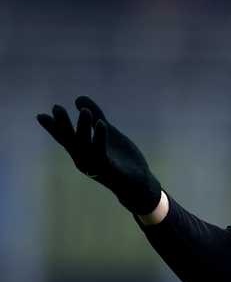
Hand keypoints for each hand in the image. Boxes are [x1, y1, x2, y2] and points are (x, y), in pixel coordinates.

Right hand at [36, 96, 162, 214]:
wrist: (138, 183)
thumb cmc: (121, 158)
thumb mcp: (108, 132)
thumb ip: (96, 115)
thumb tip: (78, 98)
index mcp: (81, 151)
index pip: (64, 138)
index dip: (52, 128)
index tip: (41, 116)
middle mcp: (84, 159)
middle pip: (70, 141)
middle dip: (63, 125)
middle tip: (57, 108)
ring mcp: (95, 165)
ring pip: (85, 146)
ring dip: (83, 128)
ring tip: (85, 110)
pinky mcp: (109, 169)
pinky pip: (102, 153)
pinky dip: (100, 138)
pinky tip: (102, 123)